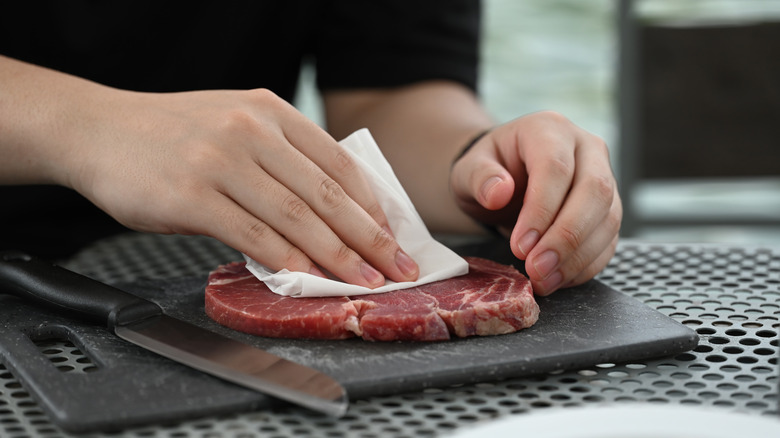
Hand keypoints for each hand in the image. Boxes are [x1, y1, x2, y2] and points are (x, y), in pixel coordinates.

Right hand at [64, 88, 418, 286]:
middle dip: (370, 238)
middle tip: (395, 268)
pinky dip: (286, 260)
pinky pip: (253, 235)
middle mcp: (252, 130)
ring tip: (362, 281)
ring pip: (297, 217)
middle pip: (328, 193)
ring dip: (337, 257)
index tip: (392, 236)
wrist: (98, 130)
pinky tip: (306, 279)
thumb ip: (282, 158)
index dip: (372, 206)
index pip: (340, 163)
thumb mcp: (236, 124)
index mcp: (271, 111)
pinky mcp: (192, 195)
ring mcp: (221, 161)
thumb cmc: (173, 135)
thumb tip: (330, 212)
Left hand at [450, 111, 621, 294]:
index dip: (541, 210)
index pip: (556, 168)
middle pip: (594, 191)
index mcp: (549, 129)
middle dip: (566, 237)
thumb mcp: (468, 169)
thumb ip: (478, 177)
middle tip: (536, 268)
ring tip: (544, 280)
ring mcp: (603, 177)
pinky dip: (586, 264)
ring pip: (608, 218)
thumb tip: (499, 192)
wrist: (503, 179)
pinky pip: (609, 239)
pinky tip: (559, 278)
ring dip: (578, 256)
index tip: (520, 245)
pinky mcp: (608, 208)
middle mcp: (585, 148)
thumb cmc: (487, 171)